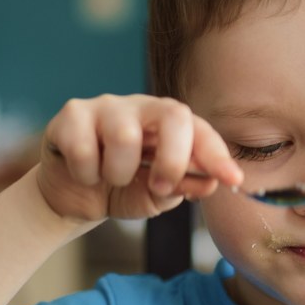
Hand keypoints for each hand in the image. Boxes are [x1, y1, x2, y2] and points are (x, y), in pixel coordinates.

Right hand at [37, 94, 242, 221]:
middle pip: (172, 115)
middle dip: (173, 159)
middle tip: (159, 188)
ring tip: (109, 178)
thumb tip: (211, 181)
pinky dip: (87, 174)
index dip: (218, 154)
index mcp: (167, 125)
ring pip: (124, 136)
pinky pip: (85, 149)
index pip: (200, 130)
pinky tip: (84, 172)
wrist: (71, 197)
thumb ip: (182, 187)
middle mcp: (140, 108)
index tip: (233, 179)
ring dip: (118, 173)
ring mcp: (105, 107)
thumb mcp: (155, 196)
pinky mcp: (72, 115)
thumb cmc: (119, 189)